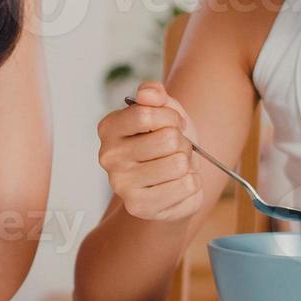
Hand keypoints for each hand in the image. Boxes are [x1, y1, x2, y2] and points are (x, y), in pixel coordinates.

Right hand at [96, 81, 206, 221]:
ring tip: (176, 167)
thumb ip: (154, 94)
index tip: (174, 123)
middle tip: (175, 150)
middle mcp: (108, 157)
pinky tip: (178, 185)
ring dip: (187, 164)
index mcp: (109, 128)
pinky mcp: (139, 207)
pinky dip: (192, 183)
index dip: (171, 117)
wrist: (171, 180)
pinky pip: (187, 187)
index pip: (146, 114)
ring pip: (179, 165)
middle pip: (168, 140)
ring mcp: (121, 185)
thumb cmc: (166, 141)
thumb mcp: (165, 110)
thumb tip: (148, 93)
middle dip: (182, 142)